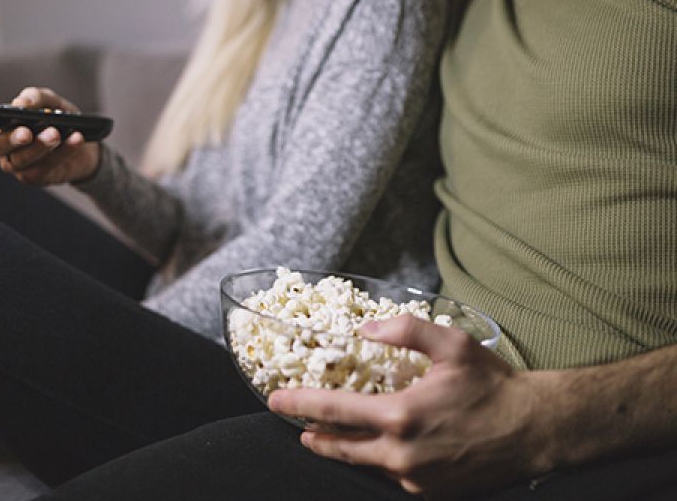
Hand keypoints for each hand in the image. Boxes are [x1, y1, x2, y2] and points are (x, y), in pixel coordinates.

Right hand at [0, 87, 100, 185]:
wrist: (82, 141)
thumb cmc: (59, 119)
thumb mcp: (51, 102)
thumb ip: (36, 98)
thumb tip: (22, 103)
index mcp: (0, 126)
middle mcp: (4, 148)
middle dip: (13, 139)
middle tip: (27, 132)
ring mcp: (18, 166)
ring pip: (23, 160)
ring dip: (40, 146)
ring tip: (56, 133)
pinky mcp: (36, 177)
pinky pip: (46, 167)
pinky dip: (63, 152)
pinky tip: (75, 139)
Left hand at [268, 315, 549, 499]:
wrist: (535, 430)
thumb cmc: (493, 386)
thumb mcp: (451, 344)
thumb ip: (404, 330)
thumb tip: (366, 328)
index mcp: (400, 415)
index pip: (333, 411)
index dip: (299, 405)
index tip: (276, 400)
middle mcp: (401, 454)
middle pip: (339, 447)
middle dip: (312, 434)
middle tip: (295, 424)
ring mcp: (414, 479)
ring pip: (363, 463)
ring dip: (342, 449)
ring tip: (326, 436)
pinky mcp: (429, 492)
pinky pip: (391, 476)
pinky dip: (378, 460)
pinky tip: (378, 446)